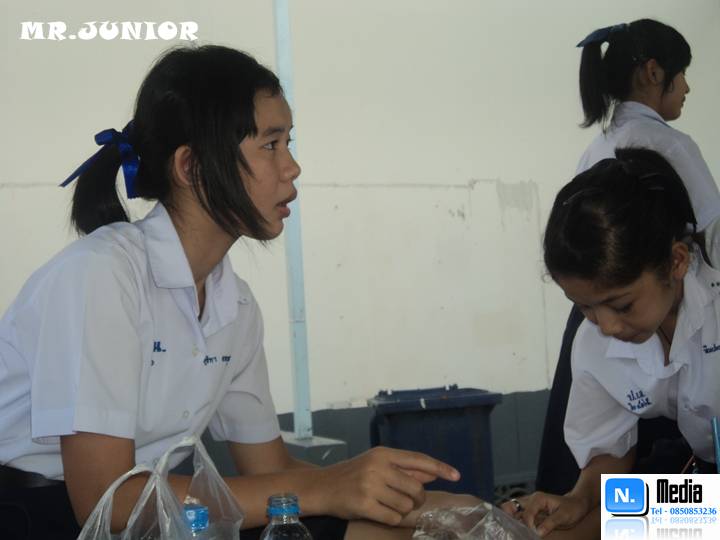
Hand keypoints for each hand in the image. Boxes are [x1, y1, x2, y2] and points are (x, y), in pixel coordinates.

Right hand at [316, 446, 459, 525]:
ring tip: (386, 504)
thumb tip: (433, 473)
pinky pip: (393, 518)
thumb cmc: (352, 475)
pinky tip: (380, 512)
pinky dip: (391, 518)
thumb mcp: (377, 464)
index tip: (456, 475)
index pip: (419, 459)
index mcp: (383, 453)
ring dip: (402, 509)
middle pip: (416, 488)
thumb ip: (404, 468)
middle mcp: (378, 466)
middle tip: (408, 500)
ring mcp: (370, 485)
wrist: (322, 486)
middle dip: (417, 498)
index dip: (440, 468)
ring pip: (406, 505)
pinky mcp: (364, 504)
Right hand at [500, 491, 590, 536]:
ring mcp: (529, 505)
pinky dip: (516, 523)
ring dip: (510, 520)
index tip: (531, 534)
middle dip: (506, 516)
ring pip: (512, 510)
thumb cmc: (572, 508)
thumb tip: (537, 533)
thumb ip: (550, 523)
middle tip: (507, 529)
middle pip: (510, 505)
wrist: (577, 504)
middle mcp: (530, 500)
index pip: (526, 513)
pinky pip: (519, 515)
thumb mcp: (564, 516)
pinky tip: (517, 531)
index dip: (527, 525)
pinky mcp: (531, 511)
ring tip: (511, 531)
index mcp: (537, 499)